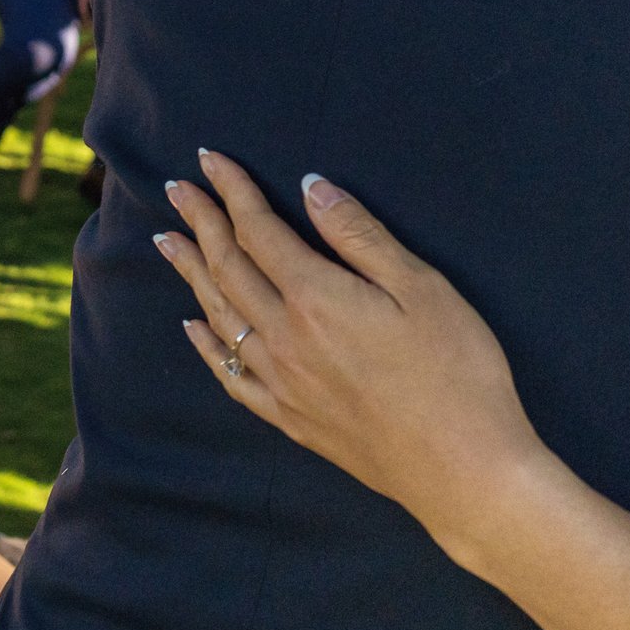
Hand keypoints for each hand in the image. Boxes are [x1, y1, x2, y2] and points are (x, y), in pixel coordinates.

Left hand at [154, 152, 548, 541]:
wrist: (462, 469)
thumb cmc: (457, 372)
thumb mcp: (421, 288)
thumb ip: (360, 236)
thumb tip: (311, 188)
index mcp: (316, 298)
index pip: (258, 231)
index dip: (232, 191)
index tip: (209, 159)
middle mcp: (285, 339)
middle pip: (228, 270)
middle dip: (201, 223)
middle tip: (178, 189)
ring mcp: (284, 384)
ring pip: (220, 318)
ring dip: (192, 275)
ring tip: (168, 244)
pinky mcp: (292, 419)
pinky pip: (232, 376)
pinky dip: (207, 346)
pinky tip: (195, 329)